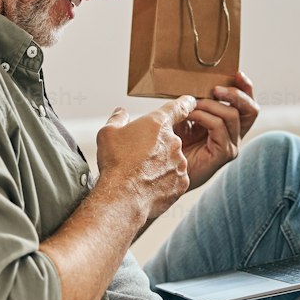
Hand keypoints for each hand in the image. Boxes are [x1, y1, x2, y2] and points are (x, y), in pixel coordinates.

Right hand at [96, 95, 194, 224]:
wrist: (123, 197)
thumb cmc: (115, 163)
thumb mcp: (108, 133)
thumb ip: (118, 119)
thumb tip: (121, 112)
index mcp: (158, 124)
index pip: (179, 107)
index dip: (185, 103)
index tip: (191, 102)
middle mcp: (174, 141)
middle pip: (169, 139)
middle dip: (157, 145)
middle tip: (138, 156)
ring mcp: (180, 163)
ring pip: (172, 159)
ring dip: (160, 164)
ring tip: (141, 174)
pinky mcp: (182, 182)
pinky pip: (175, 178)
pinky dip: (164, 181)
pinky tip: (148, 185)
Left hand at [173, 71, 260, 190]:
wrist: (163, 167)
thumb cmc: (172, 141)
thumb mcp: (185, 114)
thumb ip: (194, 101)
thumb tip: (196, 89)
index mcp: (228, 124)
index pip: (247, 104)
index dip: (246, 88)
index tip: (237, 73)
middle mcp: (234, 135)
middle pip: (251, 109)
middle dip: (236, 94)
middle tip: (216, 89)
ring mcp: (231, 145)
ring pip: (232, 115)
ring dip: (210, 105)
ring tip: (190, 106)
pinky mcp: (224, 154)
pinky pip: (219, 126)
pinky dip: (204, 117)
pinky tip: (190, 117)